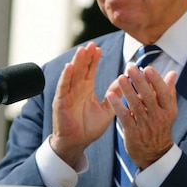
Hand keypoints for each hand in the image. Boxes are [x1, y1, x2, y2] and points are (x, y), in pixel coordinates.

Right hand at [50, 43, 114, 167]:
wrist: (78, 143)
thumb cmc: (90, 127)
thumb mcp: (107, 108)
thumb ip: (114, 94)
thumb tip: (125, 80)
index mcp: (86, 90)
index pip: (90, 71)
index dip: (93, 59)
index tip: (99, 48)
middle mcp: (76, 90)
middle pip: (81, 69)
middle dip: (86, 56)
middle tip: (91, 43)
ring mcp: (67, 95)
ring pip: (72, 75)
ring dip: (76, 62)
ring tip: (82, 50)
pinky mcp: (61, 103)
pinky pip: (63, 88)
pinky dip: (66, 77)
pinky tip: (69, 67)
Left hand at [106, 65, 178, 169]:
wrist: (154, 153)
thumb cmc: (160, 126)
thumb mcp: (168, 110)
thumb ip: (169, 91)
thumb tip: (172, 73)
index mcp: (168, 109)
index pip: (163, 92)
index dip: (156, 80)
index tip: (147, 68)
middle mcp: (158, 117)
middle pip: (148, 96)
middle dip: (139, 81)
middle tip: (130, 67)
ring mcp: (145, 125)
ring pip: (135, 105)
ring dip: (127, 90)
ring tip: (120, 77)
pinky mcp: (133, 132)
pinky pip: (124, 116)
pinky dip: (117, 105)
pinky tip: (111, 95)